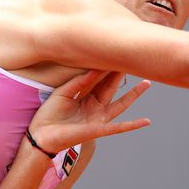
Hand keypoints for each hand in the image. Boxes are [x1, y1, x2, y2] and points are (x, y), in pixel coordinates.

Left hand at [28, 70, 150, 152]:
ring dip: (134, 94)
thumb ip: (79, 82)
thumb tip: (95, 68)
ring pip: (120, 104)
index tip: (114, 53)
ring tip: (147, 83)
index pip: (99, 79)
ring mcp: (98, 118)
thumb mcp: (63, 93)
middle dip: (121, 74)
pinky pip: (119, 127)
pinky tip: (146, 121)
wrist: (41, 135)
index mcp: (84, 97)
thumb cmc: (49, 114)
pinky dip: (133, 125)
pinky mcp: (99, 130)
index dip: (106, 67)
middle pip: (111, 87)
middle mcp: (94, 106)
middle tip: (132, 59)